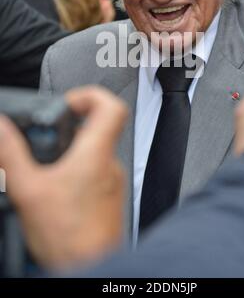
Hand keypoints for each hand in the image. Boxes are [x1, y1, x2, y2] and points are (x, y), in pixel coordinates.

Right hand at [0, 86, 127, 268]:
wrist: (92, 270)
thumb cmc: (69, 238)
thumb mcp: (29, 190)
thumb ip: (12, 153)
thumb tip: (2, 127)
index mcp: (96, 154)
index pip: (111, 106)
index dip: (90, 95)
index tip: (69, 103)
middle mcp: (110, 165)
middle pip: (99, 128)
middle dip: (71, 128)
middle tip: (49, 136)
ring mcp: (112, 182)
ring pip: (95, 152)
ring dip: (72, 153)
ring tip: (48, 168)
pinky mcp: (109, 197)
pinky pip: (95, 172)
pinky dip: (77, 172)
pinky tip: (58, 190)